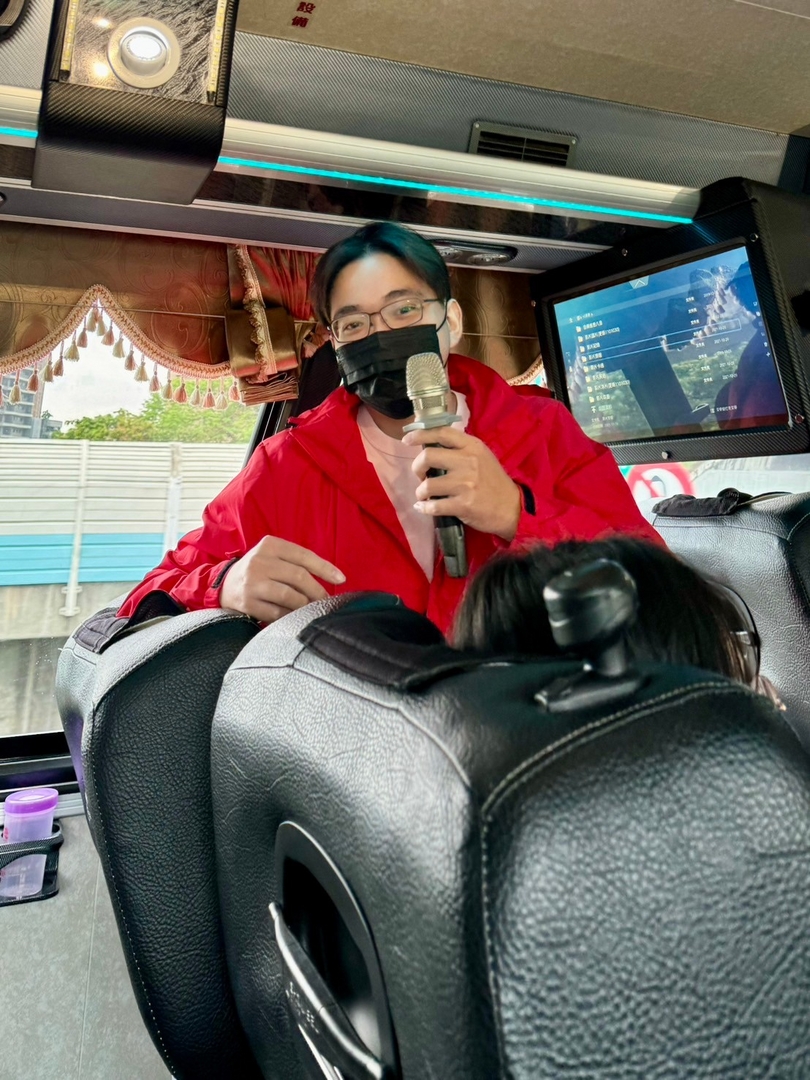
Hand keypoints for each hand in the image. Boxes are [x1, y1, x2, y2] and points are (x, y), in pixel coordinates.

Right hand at [220, 536, 344, 622]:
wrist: (223, 585)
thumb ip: (296, 562)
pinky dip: (290, 616)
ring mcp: (252, 583)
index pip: (304, 556)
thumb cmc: (259, 571)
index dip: (325, 568)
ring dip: (305, 605)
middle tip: (326, 601)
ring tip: (311, 609)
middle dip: (317, 591)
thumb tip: (332, 579)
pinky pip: (278, 613)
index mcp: (269, 545)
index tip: (341, 579)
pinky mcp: (248, 603)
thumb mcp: (273, 556)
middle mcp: (259, 561)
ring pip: (290, 596)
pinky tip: (295, 616)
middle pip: (299, 577)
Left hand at [402, 426, 521, 540]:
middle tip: (420, 475)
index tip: (407, 440)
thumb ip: (461, 449)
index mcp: (472, 447)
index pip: (442, 433)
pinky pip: (433, 506)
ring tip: (424, 495)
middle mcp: (468, 462)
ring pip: (427, 485)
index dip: (420, 434)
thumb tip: (432, 444)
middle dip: (417, 467)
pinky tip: (424, 508)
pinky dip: (424, 508)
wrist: (512, 508)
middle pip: (428, 457)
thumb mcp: (482, 457)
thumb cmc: (494, 481)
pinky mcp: (463, 505)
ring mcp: (465, 484)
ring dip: (420, 492)